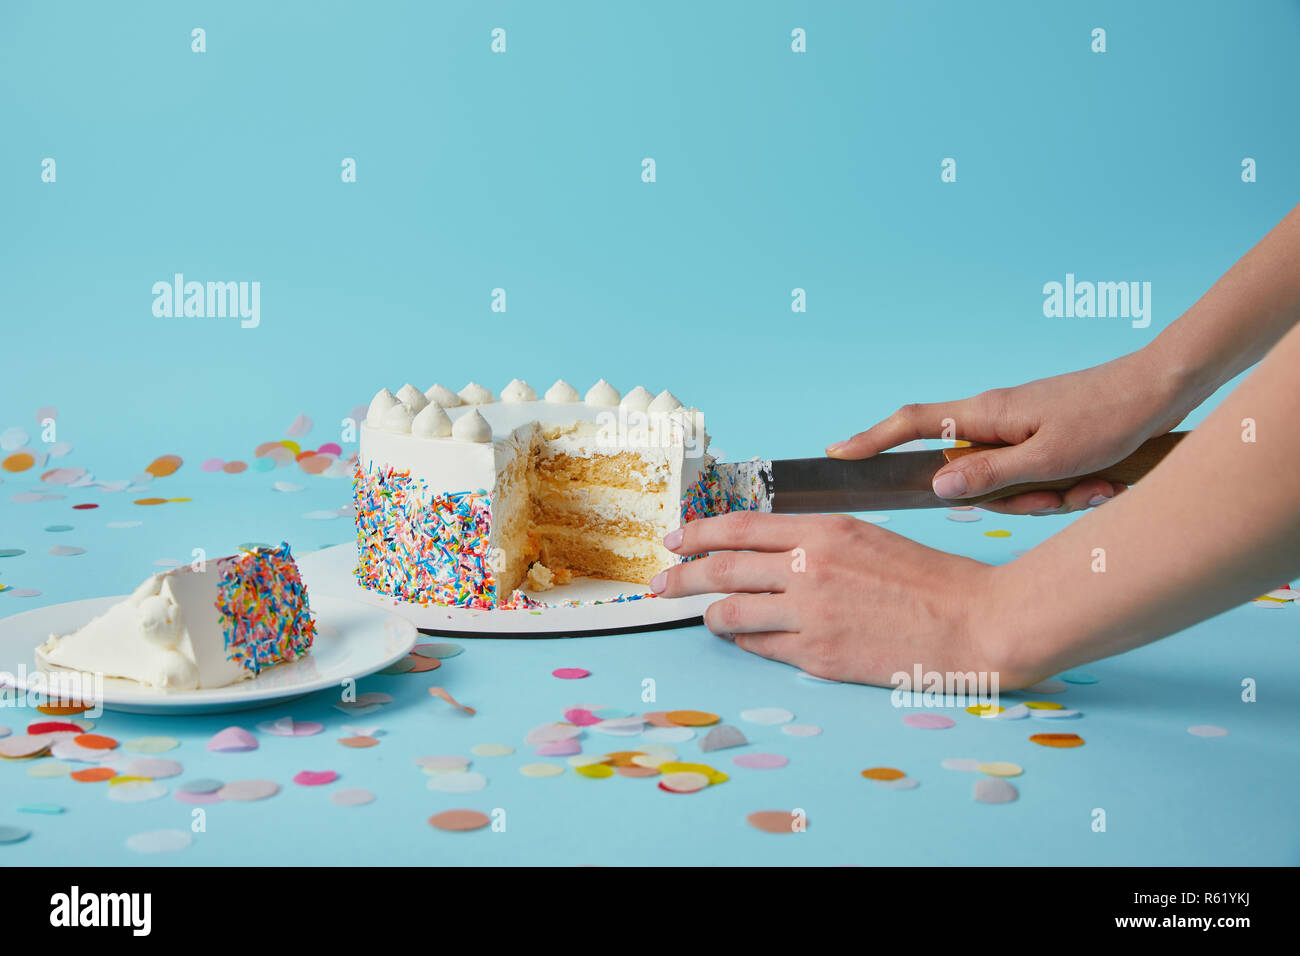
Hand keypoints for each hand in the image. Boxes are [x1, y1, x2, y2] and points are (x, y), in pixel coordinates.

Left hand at [652, 511, 1032, 686]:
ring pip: (732, 612)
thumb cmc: (927, 579)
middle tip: (658, 584)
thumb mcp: (866, 538)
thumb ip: (813, 542)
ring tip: (704, 615)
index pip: (740, 527)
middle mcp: (809, 569)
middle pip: (722, 569)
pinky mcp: (820, 656)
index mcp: (823, 531)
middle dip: (680, 577)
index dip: (698, 534)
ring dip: (709, 613)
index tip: (673, 540)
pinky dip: (745, 639)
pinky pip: (762, 646)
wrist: (974, 622)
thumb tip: (764, 552)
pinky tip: (744, 636)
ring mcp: (812, 615)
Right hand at [825, 349, 1194, 514]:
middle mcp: (995, 418)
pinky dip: (1067, 488)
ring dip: (1051, 495)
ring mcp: (1019, 428)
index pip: (911, 425)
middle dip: (1014, 499)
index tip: (839, 453)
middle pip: (971, 474)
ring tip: (1095, 483)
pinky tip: (1102, 480)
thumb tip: (938, 486)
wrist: (1162, 389)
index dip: (872, 440)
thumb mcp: (1048, 459)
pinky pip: (1037, 478)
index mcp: (986, 415)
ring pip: (1010, 484)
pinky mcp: (1043, 437)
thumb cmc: (1108, 417)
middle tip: (1061, 494)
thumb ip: (990, 477)